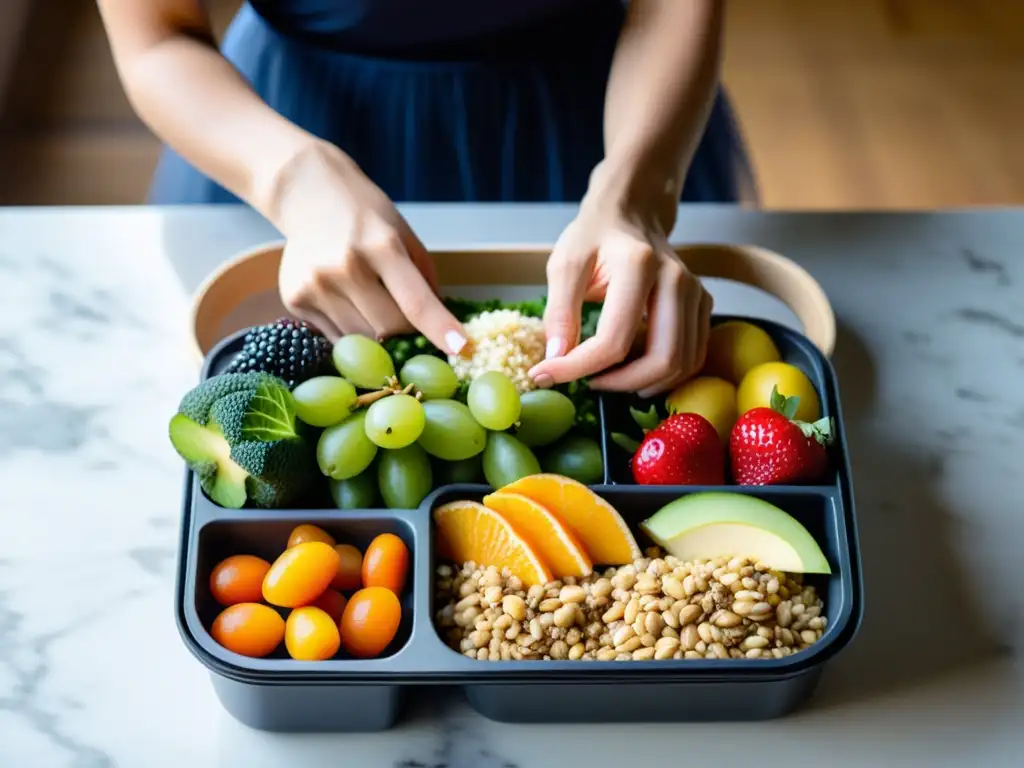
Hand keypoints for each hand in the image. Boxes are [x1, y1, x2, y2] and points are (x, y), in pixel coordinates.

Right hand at [276, 143, 466, 353]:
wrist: (307, 193)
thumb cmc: (365, 217)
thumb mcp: (403, 236)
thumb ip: (424, 280)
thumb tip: (441, 328)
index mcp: (382, 246)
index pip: (415, 301)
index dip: (439, 328)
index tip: (461, 349)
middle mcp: (346, 267)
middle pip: (388, 330)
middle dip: (405, 334)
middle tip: (408, 325)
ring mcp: (316, 286)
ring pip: (361, 340)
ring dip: (376, 336)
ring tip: (370, 306)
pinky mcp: (294, 300)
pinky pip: (335, 337)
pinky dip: (350, 332)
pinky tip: (346, 303)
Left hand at [528, 196, 711, 397]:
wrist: (630, 214)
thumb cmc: (595, 237)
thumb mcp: (565, 264)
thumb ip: (560, 312)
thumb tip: (556, 359)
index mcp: (639, 265)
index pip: (614, 338)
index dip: (578, 367)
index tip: (546, 376)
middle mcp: (676, 281)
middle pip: (662, 358)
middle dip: (621, 384)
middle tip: (588, 383)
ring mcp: (696, 294)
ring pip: (682, 364)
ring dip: (644, 384)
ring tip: (609, 379)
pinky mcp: (702, 306)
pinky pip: (692, 357)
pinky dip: (664, 375)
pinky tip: (633, 370)